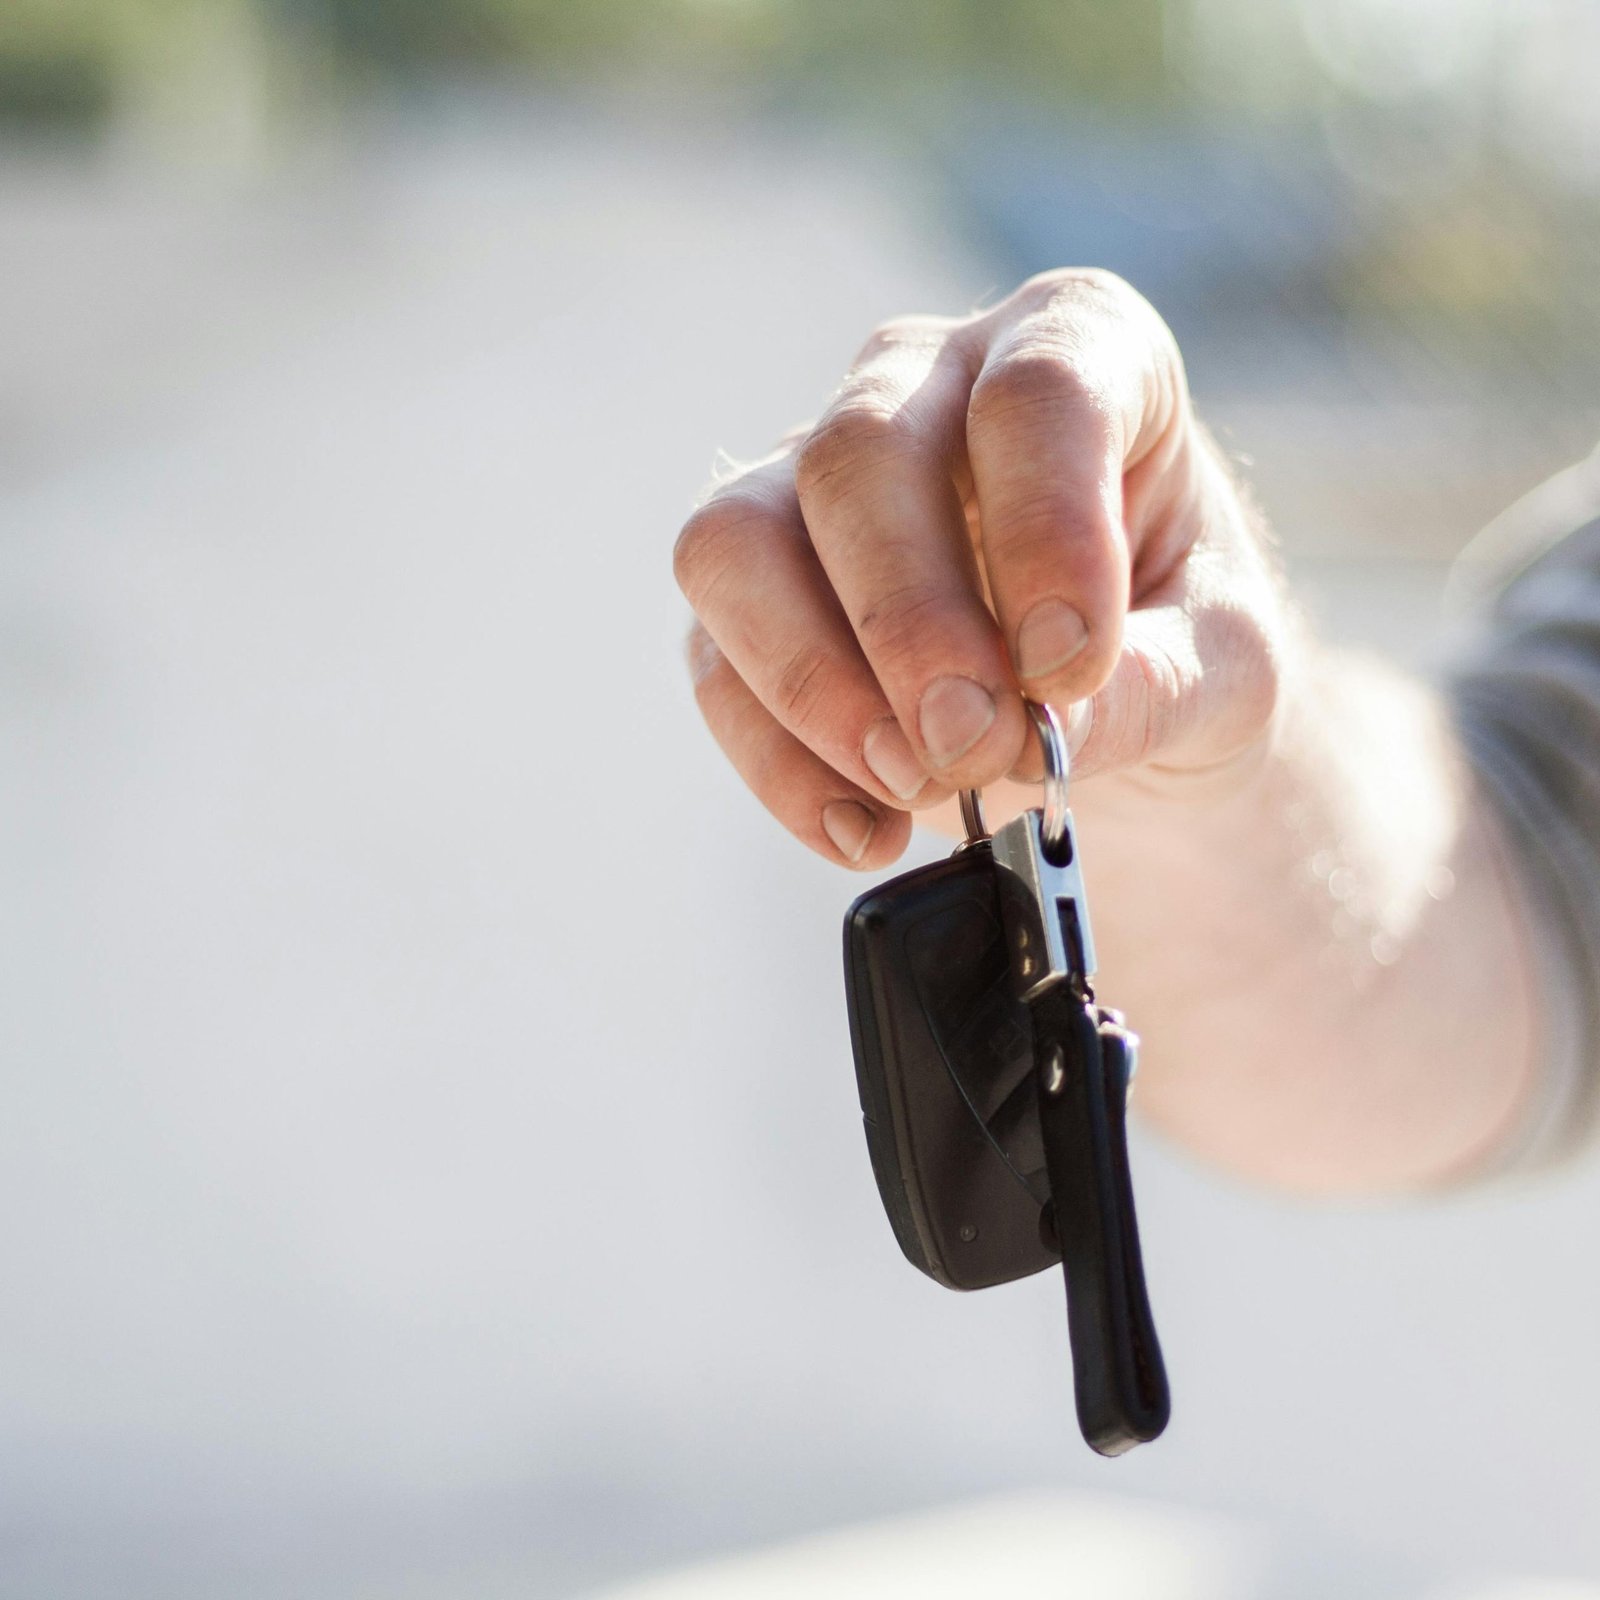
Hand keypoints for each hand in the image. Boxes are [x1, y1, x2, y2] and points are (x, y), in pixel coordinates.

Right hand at [674, 269, 1288, 867]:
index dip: (1046, 533)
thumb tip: (1032, 732)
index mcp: (1075, 346)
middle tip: (975, 749)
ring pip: (736, 542)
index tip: (1072, 669)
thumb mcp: (1222, 667)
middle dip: (910, 624)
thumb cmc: (1176, 638)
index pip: (1035, 393)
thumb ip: (1152, 688)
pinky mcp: (754, 587)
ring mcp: (813, 477)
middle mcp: (925, 383)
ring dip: (814, 685)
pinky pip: (714, 660)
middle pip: (856, 457)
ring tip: (913, 786)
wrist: (1106, 691)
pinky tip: (866, 828)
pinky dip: (780, 763)